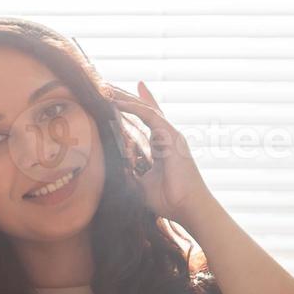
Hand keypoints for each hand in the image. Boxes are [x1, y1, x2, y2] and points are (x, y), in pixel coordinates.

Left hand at [110, 81, 214, 228]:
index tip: (120, 94)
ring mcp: (170, 135)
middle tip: (106, 85)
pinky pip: (150, 116)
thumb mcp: (141, 185)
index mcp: (162, 146)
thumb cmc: (169, 200)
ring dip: (125, 98)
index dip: (135, 105)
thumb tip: (115, 169)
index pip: (147, 120)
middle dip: (125, 97)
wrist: (188, 208)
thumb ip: (130, 173)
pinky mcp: (171, 137)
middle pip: (144, 110)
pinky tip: (118, 102)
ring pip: (146, 109)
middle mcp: (167, 137)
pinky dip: (133, 107)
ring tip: (106, 88)